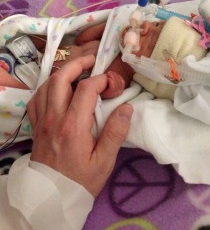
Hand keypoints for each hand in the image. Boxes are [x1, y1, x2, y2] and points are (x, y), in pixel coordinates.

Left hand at [27, 55, 132, 196]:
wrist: (54, 195)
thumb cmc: (82, 179)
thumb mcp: (104, 161)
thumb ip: (115, 132)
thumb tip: (127, 108)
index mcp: (73, 126)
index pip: (86, 89)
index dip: (100, 80)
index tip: (110, 82)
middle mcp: (55, 118)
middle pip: (60, 79)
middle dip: (76, 64)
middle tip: (90, 61)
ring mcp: (42, 121)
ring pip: (46, 85)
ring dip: (61, 73)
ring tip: (76, 71)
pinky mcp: (36, 125)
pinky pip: (36, 98)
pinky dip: (46, 88)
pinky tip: (57, 89)